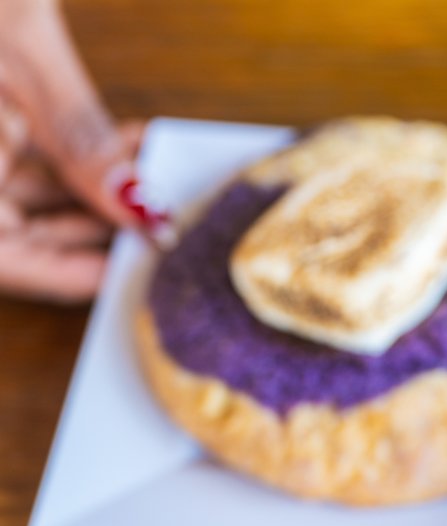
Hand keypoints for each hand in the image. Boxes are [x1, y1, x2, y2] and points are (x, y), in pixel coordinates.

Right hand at [0, 0, 144, 302]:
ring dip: (95, 192)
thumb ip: (78, 141)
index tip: (144, 266)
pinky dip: (71, 159)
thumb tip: (136, 203)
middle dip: (100, 229)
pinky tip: (126, 145)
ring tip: (159, 178)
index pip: (14, 264)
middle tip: (168, 219)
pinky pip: (20, 164)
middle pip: (24, 238)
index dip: (81, 275)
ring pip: (25, 203)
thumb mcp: (19, 66)